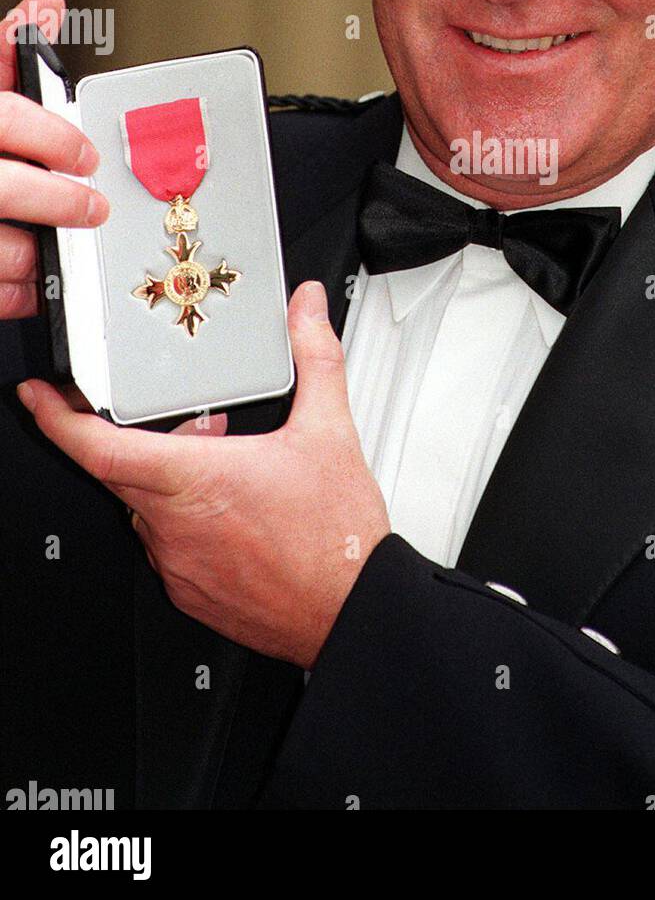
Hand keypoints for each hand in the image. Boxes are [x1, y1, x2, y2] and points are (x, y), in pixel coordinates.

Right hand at [0, 0, 108, 318]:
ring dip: (32, 251)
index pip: (7, 117)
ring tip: (52, 244)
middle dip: (59, 202)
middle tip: (89, 207)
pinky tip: (26, 282)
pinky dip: (10, 292)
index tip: (84, 155)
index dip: (56, 138)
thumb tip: (44, 7)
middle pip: (5, 188)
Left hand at [16, 280, 390, 668]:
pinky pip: (164, 545)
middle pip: (119, 470)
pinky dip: (183, 519)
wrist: (352, 607)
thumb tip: (307, 310)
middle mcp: (173, 524)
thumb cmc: (338, 537)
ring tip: (225, 467)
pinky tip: (231, 511)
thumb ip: (314, 356)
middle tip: (184, 421)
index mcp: (196, 479)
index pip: (98, 447)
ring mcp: (176, 562)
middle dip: (139, 437)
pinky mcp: (187, 591)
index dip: (57, 419)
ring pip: (144, 507)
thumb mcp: (330, 430)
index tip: (39, 397)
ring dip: (169, 480)